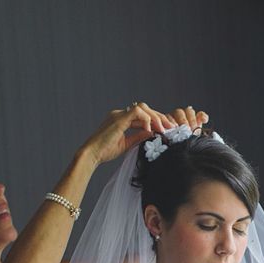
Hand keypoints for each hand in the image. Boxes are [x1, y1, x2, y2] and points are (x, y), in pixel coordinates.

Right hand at [79, 103, 208, 166]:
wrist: (92, 154)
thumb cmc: (106, 151)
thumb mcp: (127, 143)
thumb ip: (139, 136)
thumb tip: (152, 132)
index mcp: (122, 119)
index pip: (143, 115)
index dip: (157, 121)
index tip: (167, 130)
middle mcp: (120, 114)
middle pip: (145, 109)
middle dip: (160, 117)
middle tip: (171, 127)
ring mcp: (118, 114)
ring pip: (142, 108)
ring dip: (155, 118)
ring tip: (163, 130)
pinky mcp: (118, 118)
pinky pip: (136, 112)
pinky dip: (146, 120)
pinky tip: (150, 131)